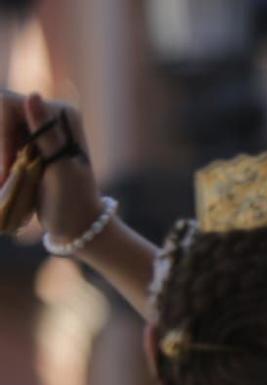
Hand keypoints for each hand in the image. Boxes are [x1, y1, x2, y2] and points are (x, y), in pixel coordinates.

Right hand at [0, 92, 101, 242]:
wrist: (78, 226)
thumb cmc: (73, 201)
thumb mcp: (60, 169)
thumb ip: (46, 134)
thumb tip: (32, 95)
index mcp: (62, 114)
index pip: (7, 106)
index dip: (1, 136)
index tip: (5, 168)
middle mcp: (49, 114)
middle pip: (0, 116)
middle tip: (5, 175)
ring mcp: (36, 128)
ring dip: (0, 154)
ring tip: (6, 180)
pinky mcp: (26, 142)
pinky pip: (2, 142)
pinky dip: (1, 159)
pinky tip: (5, 179)